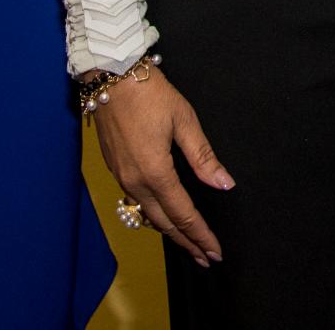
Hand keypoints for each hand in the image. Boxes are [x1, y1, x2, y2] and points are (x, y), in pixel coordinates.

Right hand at [90, 66, 234, 267]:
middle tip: (206, 259)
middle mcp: (135, 181)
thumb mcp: (184, 120)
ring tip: (188, 244)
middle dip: (187, 243)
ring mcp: (121, 176)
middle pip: (164, 223)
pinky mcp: (114, 168)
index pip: (183, 215)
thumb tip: (224, 184)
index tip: (215, 252)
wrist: (110, 75)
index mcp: (155, 172)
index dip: (201, 236)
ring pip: (148, 215)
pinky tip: (163, 217)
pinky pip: (136, 202)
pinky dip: (153, 216)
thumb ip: (203, 157)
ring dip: (170, 232)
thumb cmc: (150, 93)